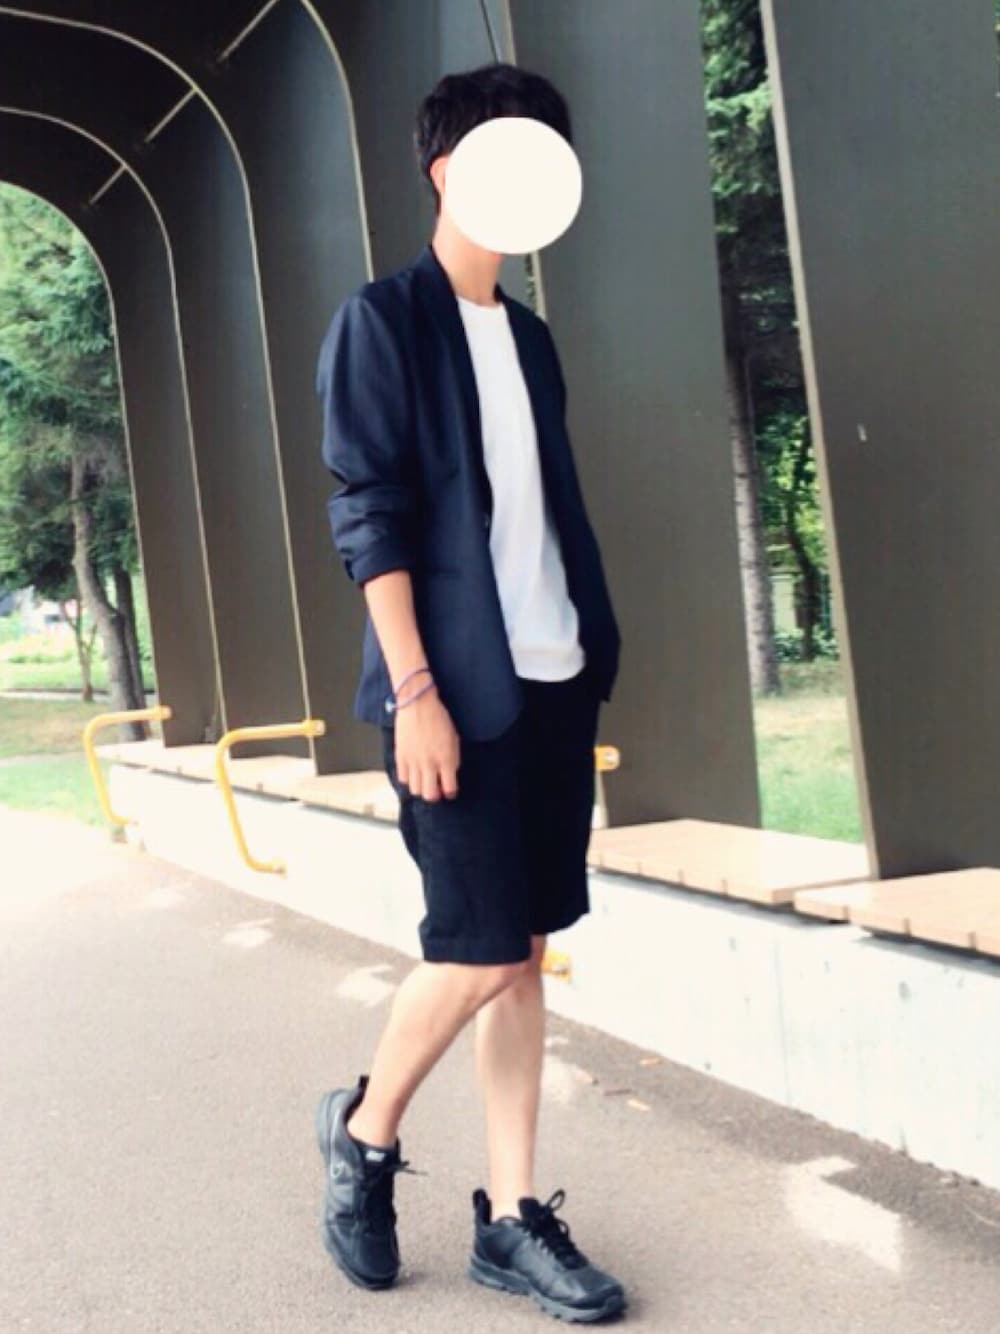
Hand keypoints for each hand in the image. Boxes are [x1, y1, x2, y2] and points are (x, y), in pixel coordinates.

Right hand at [394, 684, 459, 799]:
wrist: (417, 703)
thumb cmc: (438, 717)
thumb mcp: (454, 738)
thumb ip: (453, 759)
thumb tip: (449, 775)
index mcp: (446, 758)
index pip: (449, 789)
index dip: (450, 793)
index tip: (449, 790)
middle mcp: (429, 763)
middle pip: (430, 795)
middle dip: (435, 795)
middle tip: (436, 788)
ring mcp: (413, 761)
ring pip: (415, 790)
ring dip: (421, 788)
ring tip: (424, 780)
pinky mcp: (400, 756)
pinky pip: (402, 778)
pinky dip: (408, 778)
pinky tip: (412, 771)